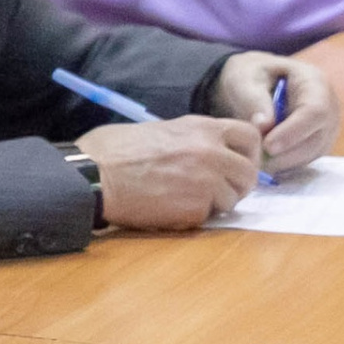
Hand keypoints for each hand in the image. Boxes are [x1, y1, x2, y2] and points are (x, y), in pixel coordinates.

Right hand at [77, 115, 262, 227]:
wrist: (93, 176)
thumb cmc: (113, 150)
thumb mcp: (158, 129)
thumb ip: (189, 138)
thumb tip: (204, 149)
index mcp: (201, 128)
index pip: (249, 136)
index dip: (247, 153)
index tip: (236, 163)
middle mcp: (211, 152)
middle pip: (249, 174)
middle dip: (236, 185)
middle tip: (217, 191)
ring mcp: (206, 182)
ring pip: (232, 199)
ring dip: (214, 203)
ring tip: (186, 200)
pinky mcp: (195, 208)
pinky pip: (208, 216)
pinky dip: (193, 216)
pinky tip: (169, 209)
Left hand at [213, 52, 338, 173]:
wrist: (255, 82)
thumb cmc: (250, 76)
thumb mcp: (245, 80)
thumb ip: (254, 100)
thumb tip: (264, 127)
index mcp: (315, 82)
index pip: (315, 112)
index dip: (293, 132)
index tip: (267, 146)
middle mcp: (329, 106)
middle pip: (317, 137)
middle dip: (286, 152)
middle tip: (255, 159)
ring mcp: (326, 127)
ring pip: (312, 153)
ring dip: (284, 161)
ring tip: (255, 159)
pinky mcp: (317, 143)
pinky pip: (305, 160)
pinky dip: (284, 164)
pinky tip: (263, 161)